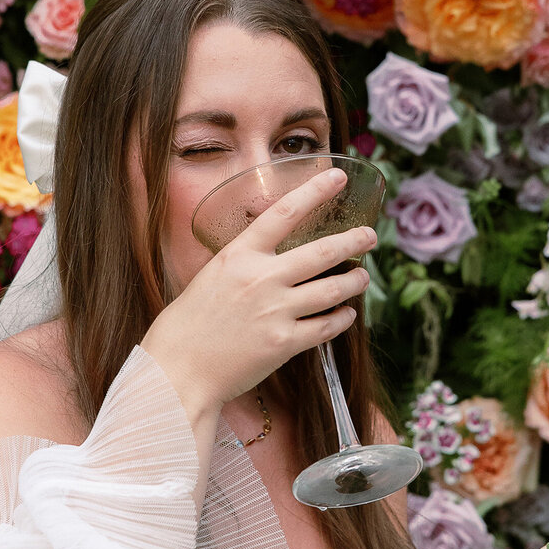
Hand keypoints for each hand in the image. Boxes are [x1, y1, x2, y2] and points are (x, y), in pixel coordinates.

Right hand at [142, 165, 374, 417]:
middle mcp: (262, 278)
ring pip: (332, 289)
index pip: (284, 212)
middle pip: (322, 251)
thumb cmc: (186, 325)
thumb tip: (269, 256)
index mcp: (239, 255)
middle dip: (354, 240)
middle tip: (369, 235)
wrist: (178, 371)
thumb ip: (243, 263)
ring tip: (363, 277)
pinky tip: (347, 315)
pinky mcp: (285, 344)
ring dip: (354, 281)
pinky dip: (342, 319)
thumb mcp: (211, 277)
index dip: (315, 191)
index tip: (337, 177)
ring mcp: (276, 311)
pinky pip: (326, 327)